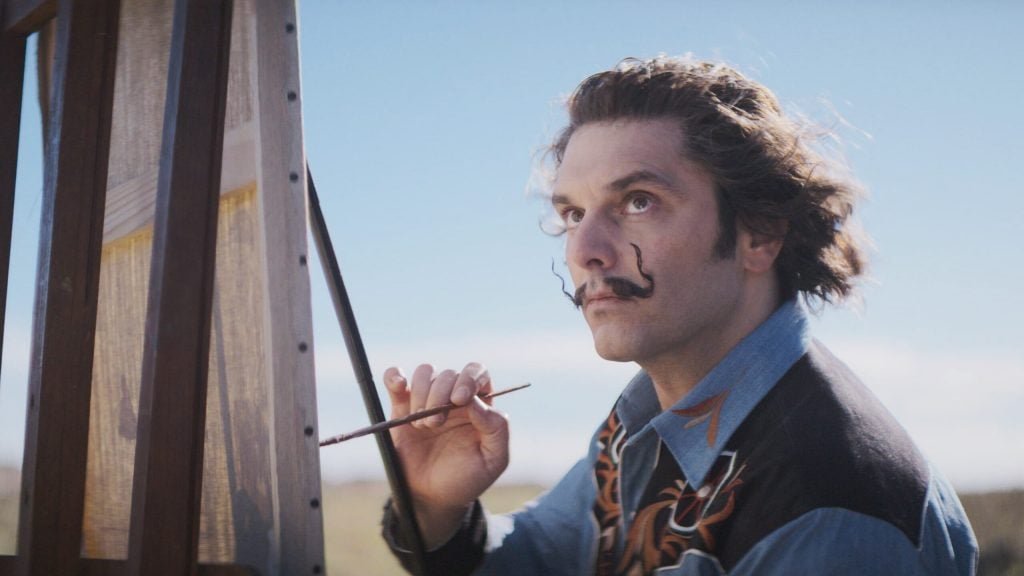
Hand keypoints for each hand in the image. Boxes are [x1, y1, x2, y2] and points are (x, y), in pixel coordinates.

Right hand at [383, 362, 509, 547]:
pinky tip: (399, 386)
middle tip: (437, 423)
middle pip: (449, 374)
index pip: (477, 373)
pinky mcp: (402, 409)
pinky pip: (395, 380)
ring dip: (421, 394)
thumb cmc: (467, 478)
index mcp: (479, 404)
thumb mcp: (494, 459)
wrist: (433, 498)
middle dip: (440, 395)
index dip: (469, 379)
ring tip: (423, 426)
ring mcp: (427, 401)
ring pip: (424, 373)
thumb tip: (477, 402)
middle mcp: (453, 397)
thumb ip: (497, 428)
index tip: (459, 400)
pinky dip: (394, 376)